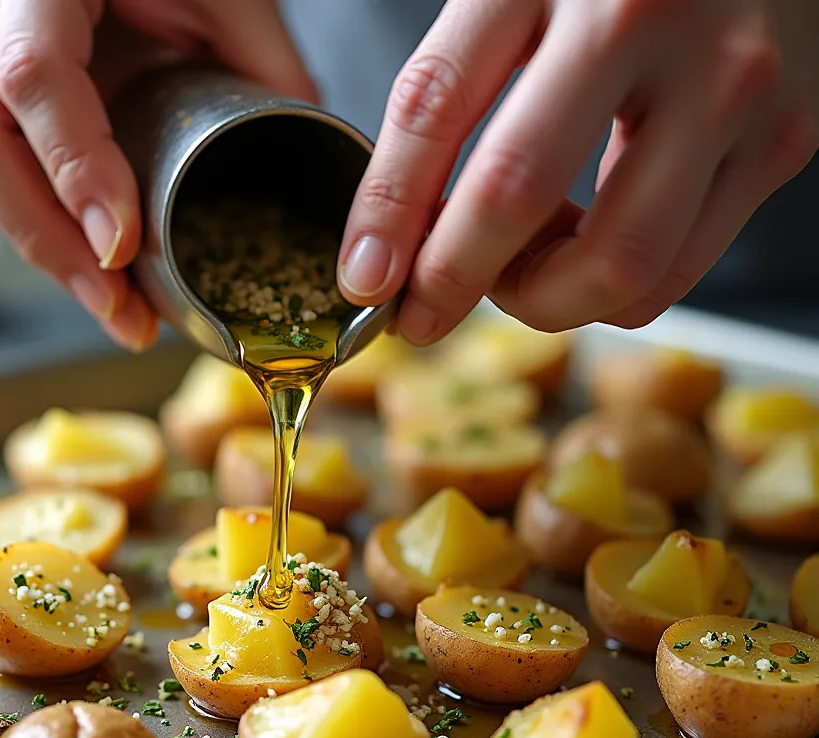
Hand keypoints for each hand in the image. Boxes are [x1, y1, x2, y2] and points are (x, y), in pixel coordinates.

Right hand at [0, 0, 315, 349]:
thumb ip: (267, 64)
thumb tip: (316, 159)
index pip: (33, 74)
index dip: (73, 167)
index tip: (121, 245)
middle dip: (47, 242)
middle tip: (119, 307)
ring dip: (38, 253)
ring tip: (115, 310)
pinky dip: (28, 235)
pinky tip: (84, 273)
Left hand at [338, 0, 818, 341]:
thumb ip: (448, 95)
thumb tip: (390, 244)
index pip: (435, 107)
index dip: (385, 214)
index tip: (364, 282)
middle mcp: (652, 21)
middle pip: (518, 198)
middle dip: (454, 279)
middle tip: (428, 305)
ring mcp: (735, 86)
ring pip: (616, 270)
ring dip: (543, 296)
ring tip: (522, 262)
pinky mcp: (785, 138)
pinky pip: (679, 271)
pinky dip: (613, 287)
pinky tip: (590, 241)